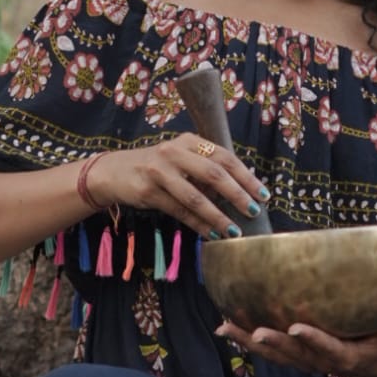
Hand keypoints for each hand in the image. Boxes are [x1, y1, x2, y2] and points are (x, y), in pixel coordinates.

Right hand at [87, 134, 268, 239]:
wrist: (113, 172)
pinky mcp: (147, 191)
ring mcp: (159, 171)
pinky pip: (179, 211)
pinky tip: (211, 234)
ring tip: (234, 231)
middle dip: (237, 195)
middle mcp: (175, 152)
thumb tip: (242, 190)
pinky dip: (197, 224)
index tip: (263, 194)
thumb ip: (206, 169)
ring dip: (217, 216)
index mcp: (189, 141)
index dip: (246, 176)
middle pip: (213, 174)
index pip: (224, 157)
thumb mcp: (181, 159)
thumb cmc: (157, 166)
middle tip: (254, 212)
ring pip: (195, 197)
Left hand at [215, 309, 376, 376]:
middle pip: (294, 356)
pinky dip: (244, 339)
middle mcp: (320, 362)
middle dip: (274, 343)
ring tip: (225, 326)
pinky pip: (266, 349)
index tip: (297, 327)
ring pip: (274, 354)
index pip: (328, 350)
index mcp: (346, 356)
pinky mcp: (291, 353)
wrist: (371, 363)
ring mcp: (303, 360)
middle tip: (254, 330)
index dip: (313, 340)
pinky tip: (223, 326)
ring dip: (249, 341)